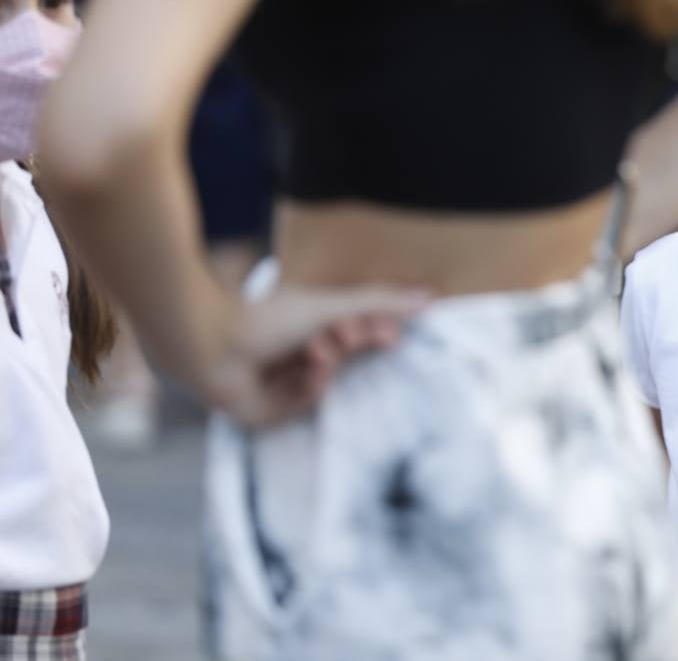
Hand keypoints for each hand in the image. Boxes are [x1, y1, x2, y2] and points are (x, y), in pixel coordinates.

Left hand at [203, 284, 430, 428]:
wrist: (216, 347)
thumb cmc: (269, 319)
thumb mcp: (332, 306)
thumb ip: (380, 303)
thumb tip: (430, 298)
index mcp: (312, 323)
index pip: (359, 330)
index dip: (376, 330)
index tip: (392, 332)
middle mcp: (302, 350)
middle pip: (348, 353)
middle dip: (352, 344)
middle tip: (346, 336)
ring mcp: (288, 381)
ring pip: (332, 377)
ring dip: (328, 362)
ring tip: (314, 350)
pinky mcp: (276, 410)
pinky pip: (309, 402)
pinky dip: (309, 387)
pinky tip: (301, 374)